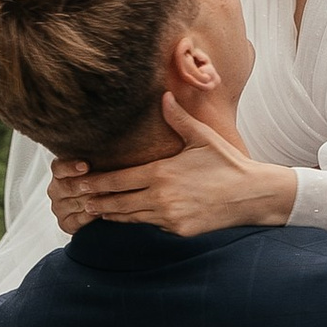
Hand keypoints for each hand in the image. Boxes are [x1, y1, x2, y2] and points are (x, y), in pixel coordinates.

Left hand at [51, 101, 297, 237]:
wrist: (252, 195)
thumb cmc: (227, 163)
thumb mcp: (202, 138)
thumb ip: (178, 119)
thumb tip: (163, 96)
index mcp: (161, 173)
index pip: (118, 180)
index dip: (95, 182)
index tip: (76, 182)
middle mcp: (161, 197)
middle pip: (116, 202)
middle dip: (94, 200)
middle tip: (73, 199)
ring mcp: (169, 216)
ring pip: (129, 217)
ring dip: (110, 214)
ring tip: (90, 211)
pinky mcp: (178, 230)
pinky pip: (149, 225)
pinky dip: (134, 221)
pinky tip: (122, 218)